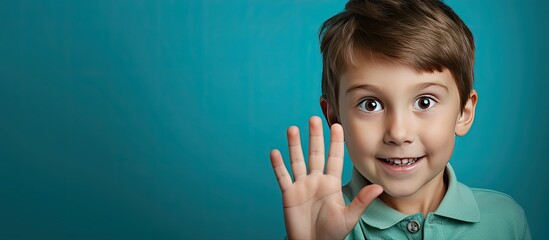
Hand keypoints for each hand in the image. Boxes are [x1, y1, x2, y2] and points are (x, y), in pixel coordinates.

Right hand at [270, 116, 382, 239]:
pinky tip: (275, 152)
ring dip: (294, 145)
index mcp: (331, 183)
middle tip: (314, 118)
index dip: (335, 142)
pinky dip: (278, 165)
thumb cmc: (332, 232)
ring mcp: (301, 186)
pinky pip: (283, 177)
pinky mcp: (289, 194)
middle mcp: (316, 180)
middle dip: (315, 137)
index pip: (334, 158)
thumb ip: (362, 201)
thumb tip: (379, 187)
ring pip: (297, 161)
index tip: (337, 125)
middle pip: (315, 154)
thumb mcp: (349, 217)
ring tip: (292, 129)